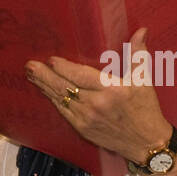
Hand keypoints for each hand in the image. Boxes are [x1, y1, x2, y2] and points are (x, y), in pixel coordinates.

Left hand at [26, 27, 172, 164]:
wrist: (147, 144)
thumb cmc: (146, 110)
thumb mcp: (144, 80)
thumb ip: (138, 54)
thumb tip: (141, 31)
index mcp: (112, 90)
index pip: (81, 76)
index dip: (64, 68)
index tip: (51, 59)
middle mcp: (97, 104)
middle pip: (65, 87)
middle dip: (45, 76)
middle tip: (30, 65)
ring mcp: (88, 119)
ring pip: (61, 100)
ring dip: (44, 87)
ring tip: (31, 75)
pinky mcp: (83, 129)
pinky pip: (64, 112)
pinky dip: (53, 100)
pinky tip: (45, 92)